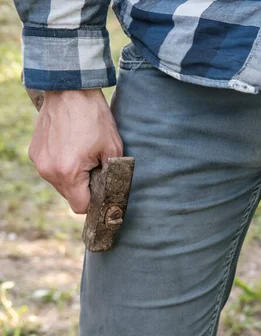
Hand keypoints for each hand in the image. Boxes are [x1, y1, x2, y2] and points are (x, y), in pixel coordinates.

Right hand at [29, 89, 122, 213]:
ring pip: (59, 183)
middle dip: (84, 187)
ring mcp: (39, 161)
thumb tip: (109, 192)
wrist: (70, 90)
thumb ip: (110, 176)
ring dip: (72, 176)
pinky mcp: (34, 152)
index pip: (80, 206)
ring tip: (83, 153)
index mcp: (68, 172)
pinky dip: (61, 164)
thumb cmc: (95, 118)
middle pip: (69, 195)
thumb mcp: (113, 149)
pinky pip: (51, 168)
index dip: (94, 200)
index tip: (101, 188)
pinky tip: (71, 147)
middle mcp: (48, 171)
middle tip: (95, 165)